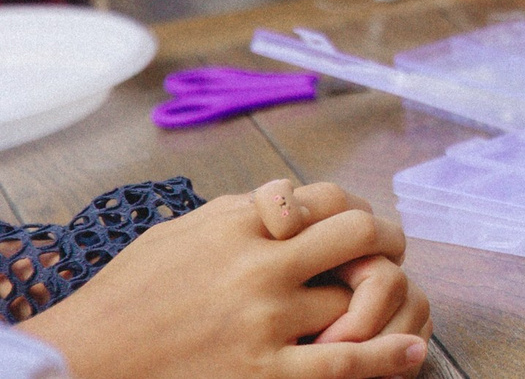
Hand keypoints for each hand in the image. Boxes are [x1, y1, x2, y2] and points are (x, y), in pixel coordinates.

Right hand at [24, 179, 429, 378]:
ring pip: (359, 293)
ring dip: (381, 298)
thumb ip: (235, 214)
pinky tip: (411, 348)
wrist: (79, 362)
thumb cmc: (121, 299)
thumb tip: (280, 201)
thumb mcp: (178, 234)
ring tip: (396, 301)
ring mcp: (263, 320)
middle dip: (384, 241)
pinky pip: (342, 362)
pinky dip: (386, 356)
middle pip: (358, 236)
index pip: (326, 198)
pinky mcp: (260, 372)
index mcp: (238, 225)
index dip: (354, 208)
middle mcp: (259, 264)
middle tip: (388, 253)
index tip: (357, 224)